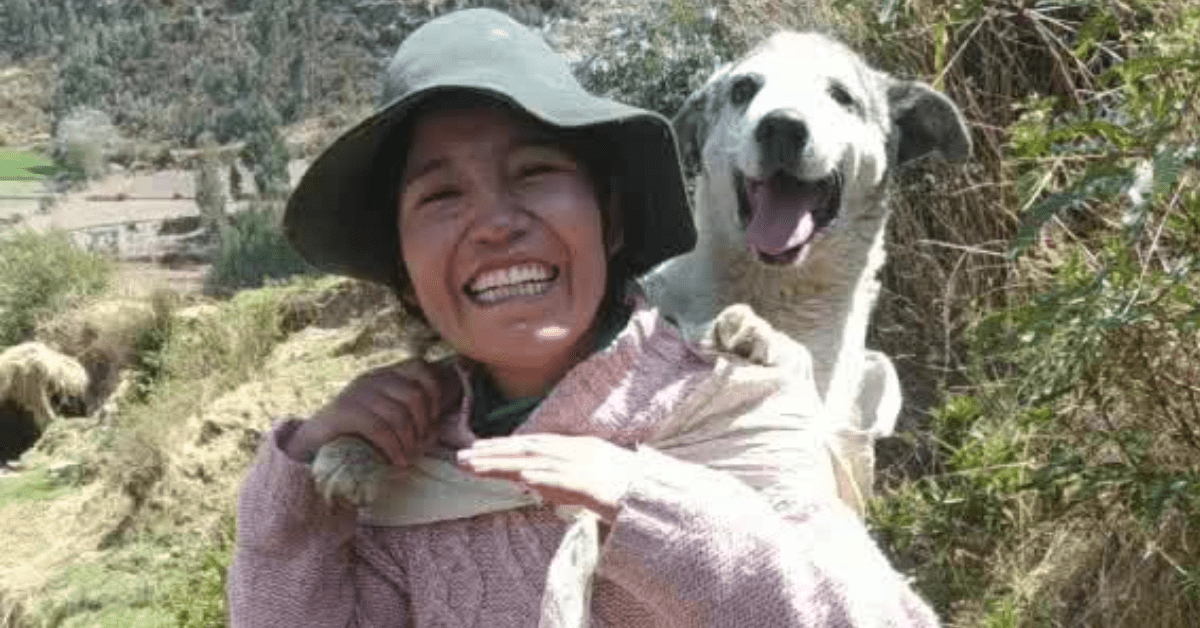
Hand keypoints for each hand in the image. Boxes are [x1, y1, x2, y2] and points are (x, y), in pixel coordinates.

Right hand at [286, 358, 462, 466]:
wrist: (311, 443)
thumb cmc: (356, 433)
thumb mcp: (384, 416)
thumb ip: (406, 412)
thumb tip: (437, 427)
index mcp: (385, 374)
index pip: (420, 367)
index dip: (434, 392)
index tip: (435, 418)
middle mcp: (372, 378)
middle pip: (414, 395)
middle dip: (423, 425)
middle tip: (421, 446)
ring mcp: (357, 393)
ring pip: (399, 414)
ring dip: (409, 442)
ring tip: (408, 458)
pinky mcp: (344, 412)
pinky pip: (379, 428)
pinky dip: (393, 448)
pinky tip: (396, 461)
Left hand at [457, 434, 637, 523]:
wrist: (662, 498)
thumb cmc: (632, 493)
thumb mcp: (593, 480)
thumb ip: (563, 481)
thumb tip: (533, 483)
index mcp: (579, 448)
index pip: (533, 444)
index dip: (504, 446)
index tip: (477, 450)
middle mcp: (578, 451)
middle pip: (528, 448)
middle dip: (493, 452)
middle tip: (461, 457)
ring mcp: (585, 465)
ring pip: (536, 461)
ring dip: (504, 462)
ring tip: (474, 465)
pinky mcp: (593, 483)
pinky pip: (561, 479)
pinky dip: (540, 477)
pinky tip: (519, 478)